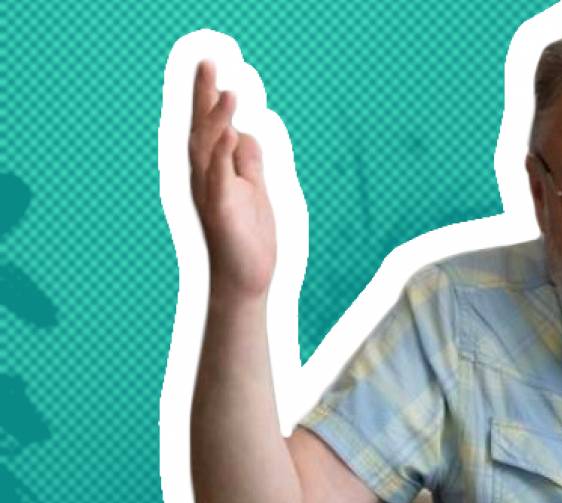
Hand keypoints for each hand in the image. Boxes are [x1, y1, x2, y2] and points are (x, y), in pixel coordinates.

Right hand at [188, 60, 276, 303]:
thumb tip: (248, 134)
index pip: (212, 127)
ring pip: (209, 149)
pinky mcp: (221, 210)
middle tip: (207, 62)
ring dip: (217, 120)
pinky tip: (230, 134)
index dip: (212, 98)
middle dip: (205, 96)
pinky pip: (219, 177)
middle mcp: (207, 177)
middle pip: (203, 129)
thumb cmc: (250, 238)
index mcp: (216, 171)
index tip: (214, 67)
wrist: (246, 280)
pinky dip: (223, 154)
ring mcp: (211, 192)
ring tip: (227, 92)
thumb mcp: (256, 191)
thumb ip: (250, 163)